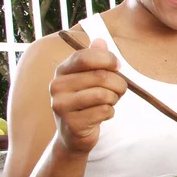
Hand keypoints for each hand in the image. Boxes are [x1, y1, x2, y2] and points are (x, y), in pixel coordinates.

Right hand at [50, 38, 126, 153]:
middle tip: (120, 90)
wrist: (74, 135)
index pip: (85, 57)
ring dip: (114, 99)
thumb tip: (101, 40)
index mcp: (62, 71)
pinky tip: (102, 116)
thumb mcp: (89, 79)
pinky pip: (104, 111)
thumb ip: (95, 59)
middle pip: (101, 77)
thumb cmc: (87, 102)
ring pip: (104, 95)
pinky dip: (110, 113)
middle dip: (118, 84)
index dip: (107, 59)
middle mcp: (57, 86)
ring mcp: (61, 105)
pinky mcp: (72, 123)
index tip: (118, 66)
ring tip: (109, 102)